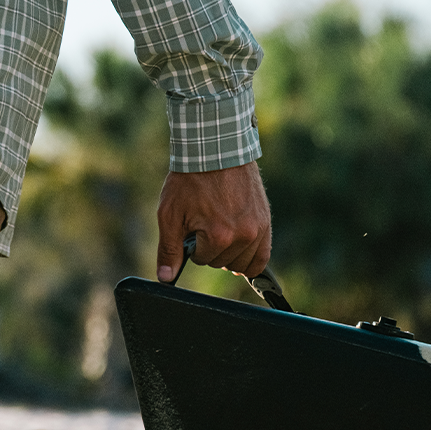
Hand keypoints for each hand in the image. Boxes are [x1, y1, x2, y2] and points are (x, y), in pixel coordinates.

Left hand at [156, 161, 270, 281]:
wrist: (215, 151)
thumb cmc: (190, 180)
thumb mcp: (170, 213)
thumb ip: (168, 249)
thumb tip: (165, 278)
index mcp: (219, 236)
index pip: (202, 260)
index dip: (192, 245)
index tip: (191, 226)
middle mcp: (243, 236)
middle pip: (222, 263)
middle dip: (210, 249)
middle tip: (204, 224)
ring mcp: (258, 229)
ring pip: (242, 263)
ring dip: (229, 254)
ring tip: (219, 231)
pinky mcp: (266, 222)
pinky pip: (262, 256)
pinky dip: (249, 257)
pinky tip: (238, 248)